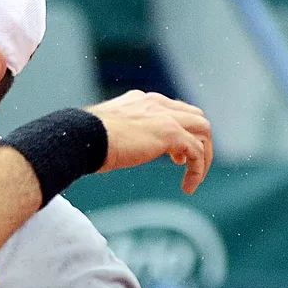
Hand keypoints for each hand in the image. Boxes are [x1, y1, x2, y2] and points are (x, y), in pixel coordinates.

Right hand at [85, 90, 213, 193]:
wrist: (83, 137)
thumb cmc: (85, 139)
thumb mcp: (106, 133)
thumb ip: (118, 135)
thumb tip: (111, 150)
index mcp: (141, 101)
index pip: (174, 110)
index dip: (180, 131)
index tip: (175, 155)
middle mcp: (157, 103)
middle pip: (195, 117)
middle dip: (198, 140)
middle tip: (188, 164)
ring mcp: (166, 117)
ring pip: (203, 131)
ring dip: (204, 155)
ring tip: (195, 178)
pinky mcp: (171, 134)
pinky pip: (197, 151)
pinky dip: (197, 170)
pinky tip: (188, 187)